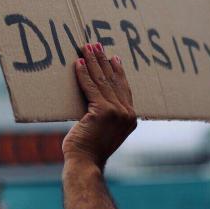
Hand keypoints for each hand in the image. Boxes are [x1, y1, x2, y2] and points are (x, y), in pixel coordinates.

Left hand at [63, 43, 136, 168]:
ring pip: (102, 81)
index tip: (112, 57)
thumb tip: (97, 100)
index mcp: (131, 118)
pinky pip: (91, 87)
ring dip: (93, 62)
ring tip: (86, 48)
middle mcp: (127, 113)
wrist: (86, 163)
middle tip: (96, 45)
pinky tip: (79, 63)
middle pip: (114, 80)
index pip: (124, 88)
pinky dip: (83, 73)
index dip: (117, 71)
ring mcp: (117, 112)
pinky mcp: (103, 111)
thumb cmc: (90, 150)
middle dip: (104, 60)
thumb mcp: (105, 130)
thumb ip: (107, 115)